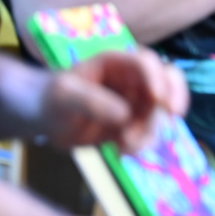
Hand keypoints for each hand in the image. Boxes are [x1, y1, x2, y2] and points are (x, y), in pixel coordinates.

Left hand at [42, 48, 188, 152]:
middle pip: (168, 82)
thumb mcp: (65, 95)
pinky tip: (119, 152)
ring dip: (150, 131)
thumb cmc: (50, 97)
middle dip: (172, 100)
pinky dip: (140, 146)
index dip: (158, 78)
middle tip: (171, 118)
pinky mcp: (131, 125)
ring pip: (159, 113)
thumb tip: (125, 115)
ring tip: (124, 146)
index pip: (147, 63)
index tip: (159, 101)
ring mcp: (134, 103)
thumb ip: (93, 101)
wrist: (41, 118)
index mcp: (117, 63)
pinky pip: (148, 134)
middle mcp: (132, 80)